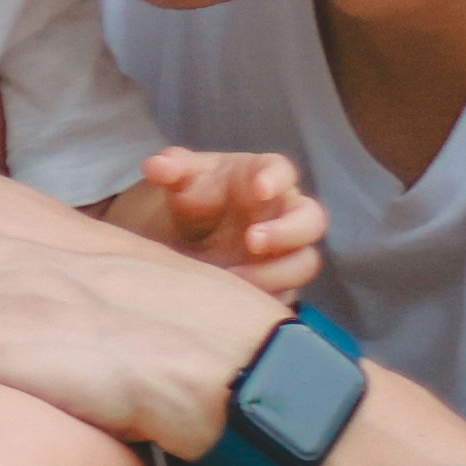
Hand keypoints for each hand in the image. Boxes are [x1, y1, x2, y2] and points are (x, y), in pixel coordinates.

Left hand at [113, 144, 328, 298]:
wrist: (194, 234)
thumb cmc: (199, 194)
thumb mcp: (182, 178)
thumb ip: (171, 168)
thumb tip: (155, 166)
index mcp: (264, 176)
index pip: (282, 171)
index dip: (276, 179)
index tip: (260, 188)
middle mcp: (285, 212)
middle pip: (311, 219)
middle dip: (287, 231)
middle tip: (252, 241)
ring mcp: (287, 249)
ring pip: (304, 262)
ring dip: (276, 272)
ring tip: (235, 276)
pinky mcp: (280, 281)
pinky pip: (287, 293)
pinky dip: (265, 296)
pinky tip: (236, 298)